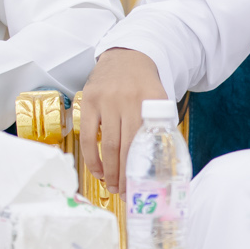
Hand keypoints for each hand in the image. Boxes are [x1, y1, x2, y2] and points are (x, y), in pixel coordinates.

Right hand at [74, 47, 169, 190]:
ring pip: (106, 144)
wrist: (127, 56)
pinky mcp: (89, 100)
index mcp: (151, 101)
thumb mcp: (159, 100)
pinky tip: (97, 171)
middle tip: (125, 193)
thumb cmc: (144, 85)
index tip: (141, 185)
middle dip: (124, 174)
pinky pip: (86, 135)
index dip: (141, 167)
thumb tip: (163, 162)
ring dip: (108, 170)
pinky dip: (91, 157)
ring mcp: (106, 100)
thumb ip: (161, 125)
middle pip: (125, 147)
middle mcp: (128, 99)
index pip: (145, 142)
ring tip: (112, 186)